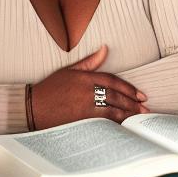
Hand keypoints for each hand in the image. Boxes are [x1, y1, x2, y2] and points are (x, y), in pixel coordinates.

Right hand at [29, 46, 148, 128]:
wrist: (32, 107)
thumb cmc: (49, 89)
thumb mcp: (69, 71)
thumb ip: (89, 62)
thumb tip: (105, 49)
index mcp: (85, 78)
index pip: (113, 81)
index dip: (129, 88)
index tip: (140, 95)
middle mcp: (87, 92)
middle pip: (116, 97)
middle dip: (132, 103)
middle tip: (144, 108)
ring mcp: (84, 108)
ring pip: (112, 111)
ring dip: (128, 115)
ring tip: (139, 118)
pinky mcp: (81, 122)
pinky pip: (102, 124)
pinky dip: (114, 125)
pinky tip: (123, 127)